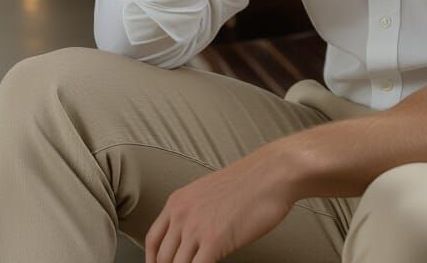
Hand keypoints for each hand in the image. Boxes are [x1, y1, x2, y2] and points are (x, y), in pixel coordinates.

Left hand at [144, 149, 296, 262]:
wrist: (272, 173)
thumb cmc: (250, 182)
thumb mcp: (210, 193)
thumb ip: (196, 214)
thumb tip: (192, 239)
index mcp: (178, 200)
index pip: (153, 239)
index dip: (153, 260)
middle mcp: (182, 213)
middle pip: (163, 257)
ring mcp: (196, 227)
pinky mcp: (214, 241)